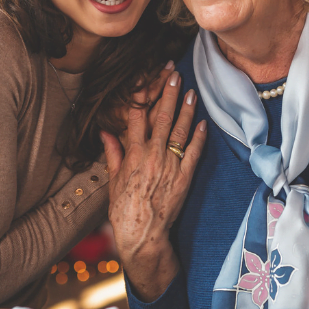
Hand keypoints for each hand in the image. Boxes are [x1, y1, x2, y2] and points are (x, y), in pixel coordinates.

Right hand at [100, 71, 206, 300]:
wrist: (142, 234)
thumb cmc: (124, 209)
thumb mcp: (114, 179)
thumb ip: (113, 153)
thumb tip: (105, 132)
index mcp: (133, 153)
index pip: (137, 116)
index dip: (142, 94)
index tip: (147, 78)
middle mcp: (152, 155)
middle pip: (161, 117)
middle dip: (168, 93)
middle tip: (174, 74)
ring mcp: (170, 165)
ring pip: (180, 131)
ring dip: (186, 109)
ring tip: (191, 91)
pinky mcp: (185, 177)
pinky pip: (194, 152)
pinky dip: (199, 136)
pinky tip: (203, 122)